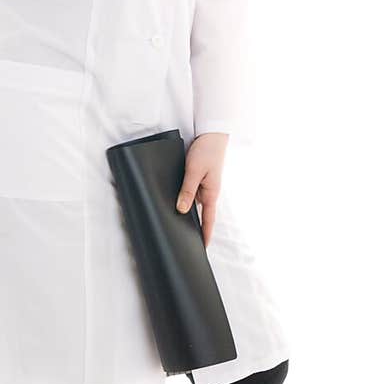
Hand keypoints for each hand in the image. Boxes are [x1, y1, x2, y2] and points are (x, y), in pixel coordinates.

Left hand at [175, 133, 228, 248]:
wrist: (211, 134)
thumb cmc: (207, 151)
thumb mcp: (194, 171)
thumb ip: (187, 190)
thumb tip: (180, 209)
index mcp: (211, 193)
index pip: (208, 220)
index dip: (205, 234)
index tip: (202, 248)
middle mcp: (207, 192)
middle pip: (198, 214)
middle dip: (191, 226)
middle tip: (182, 240)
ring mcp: (202, 185)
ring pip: (191, 202)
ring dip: (183, 210)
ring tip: (172, 222)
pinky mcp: (196, 178)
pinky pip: (188, 191)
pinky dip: (181, 197)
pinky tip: (171, 200)